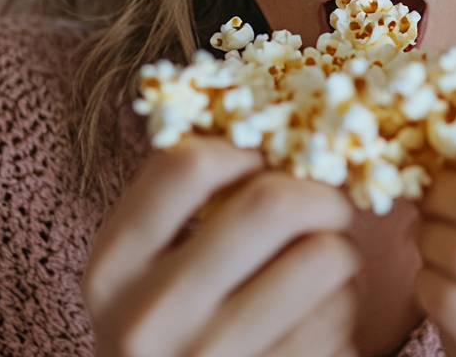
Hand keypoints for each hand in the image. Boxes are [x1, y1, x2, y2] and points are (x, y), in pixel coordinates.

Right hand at [82, 136, 360, 356]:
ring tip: (316, 273)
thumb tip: (273, 127)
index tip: (263, 164)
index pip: (186, 166)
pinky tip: (314, 323)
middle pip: (275, 204)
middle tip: (326, 207)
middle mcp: (153, 316)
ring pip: (325, 258)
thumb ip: (182, 206)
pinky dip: (342, 312)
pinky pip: (341, 321)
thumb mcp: (143, 270)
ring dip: (338, 256)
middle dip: (318, 195)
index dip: (243, 149)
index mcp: (114, 267)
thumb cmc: (168, 327)